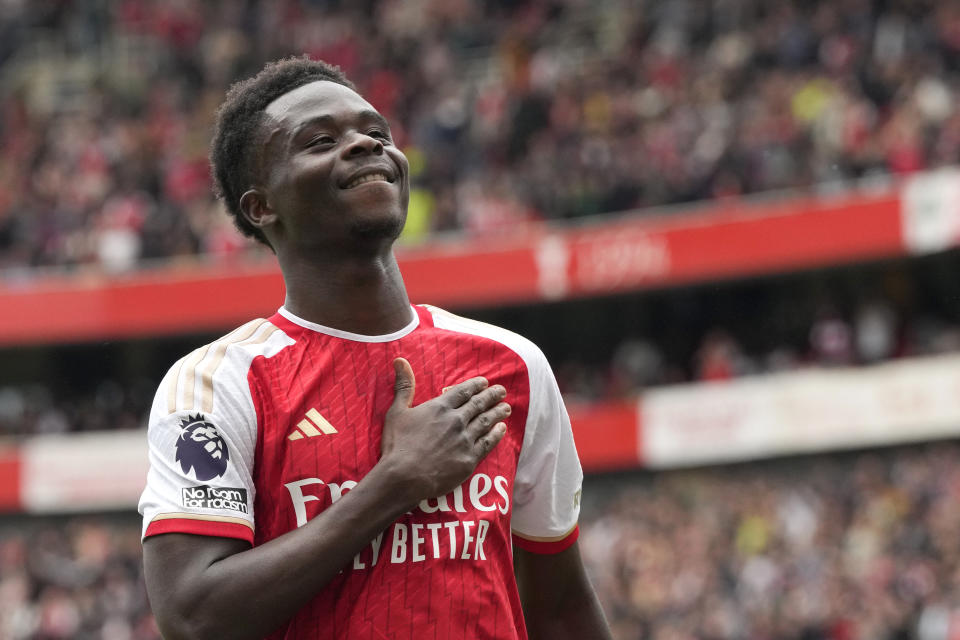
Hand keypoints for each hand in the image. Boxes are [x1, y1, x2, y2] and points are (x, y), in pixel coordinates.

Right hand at [381, 357, 509, 502]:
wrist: (404, 477)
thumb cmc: (397, 445)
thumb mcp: (396, 411)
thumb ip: (404, 386)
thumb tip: (400, 360)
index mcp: (440, 407)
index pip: (463, 391)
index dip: (476, 385)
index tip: (485, 382)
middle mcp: (456, 420)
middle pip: (479, 404)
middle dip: (492, 396)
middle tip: (502, 391)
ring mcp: (465, 440)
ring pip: (486, 422)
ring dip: (498, 413)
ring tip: (506, 408)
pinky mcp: (469, 459)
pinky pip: (488, 443)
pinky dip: (497, 434)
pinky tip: (502, 429)